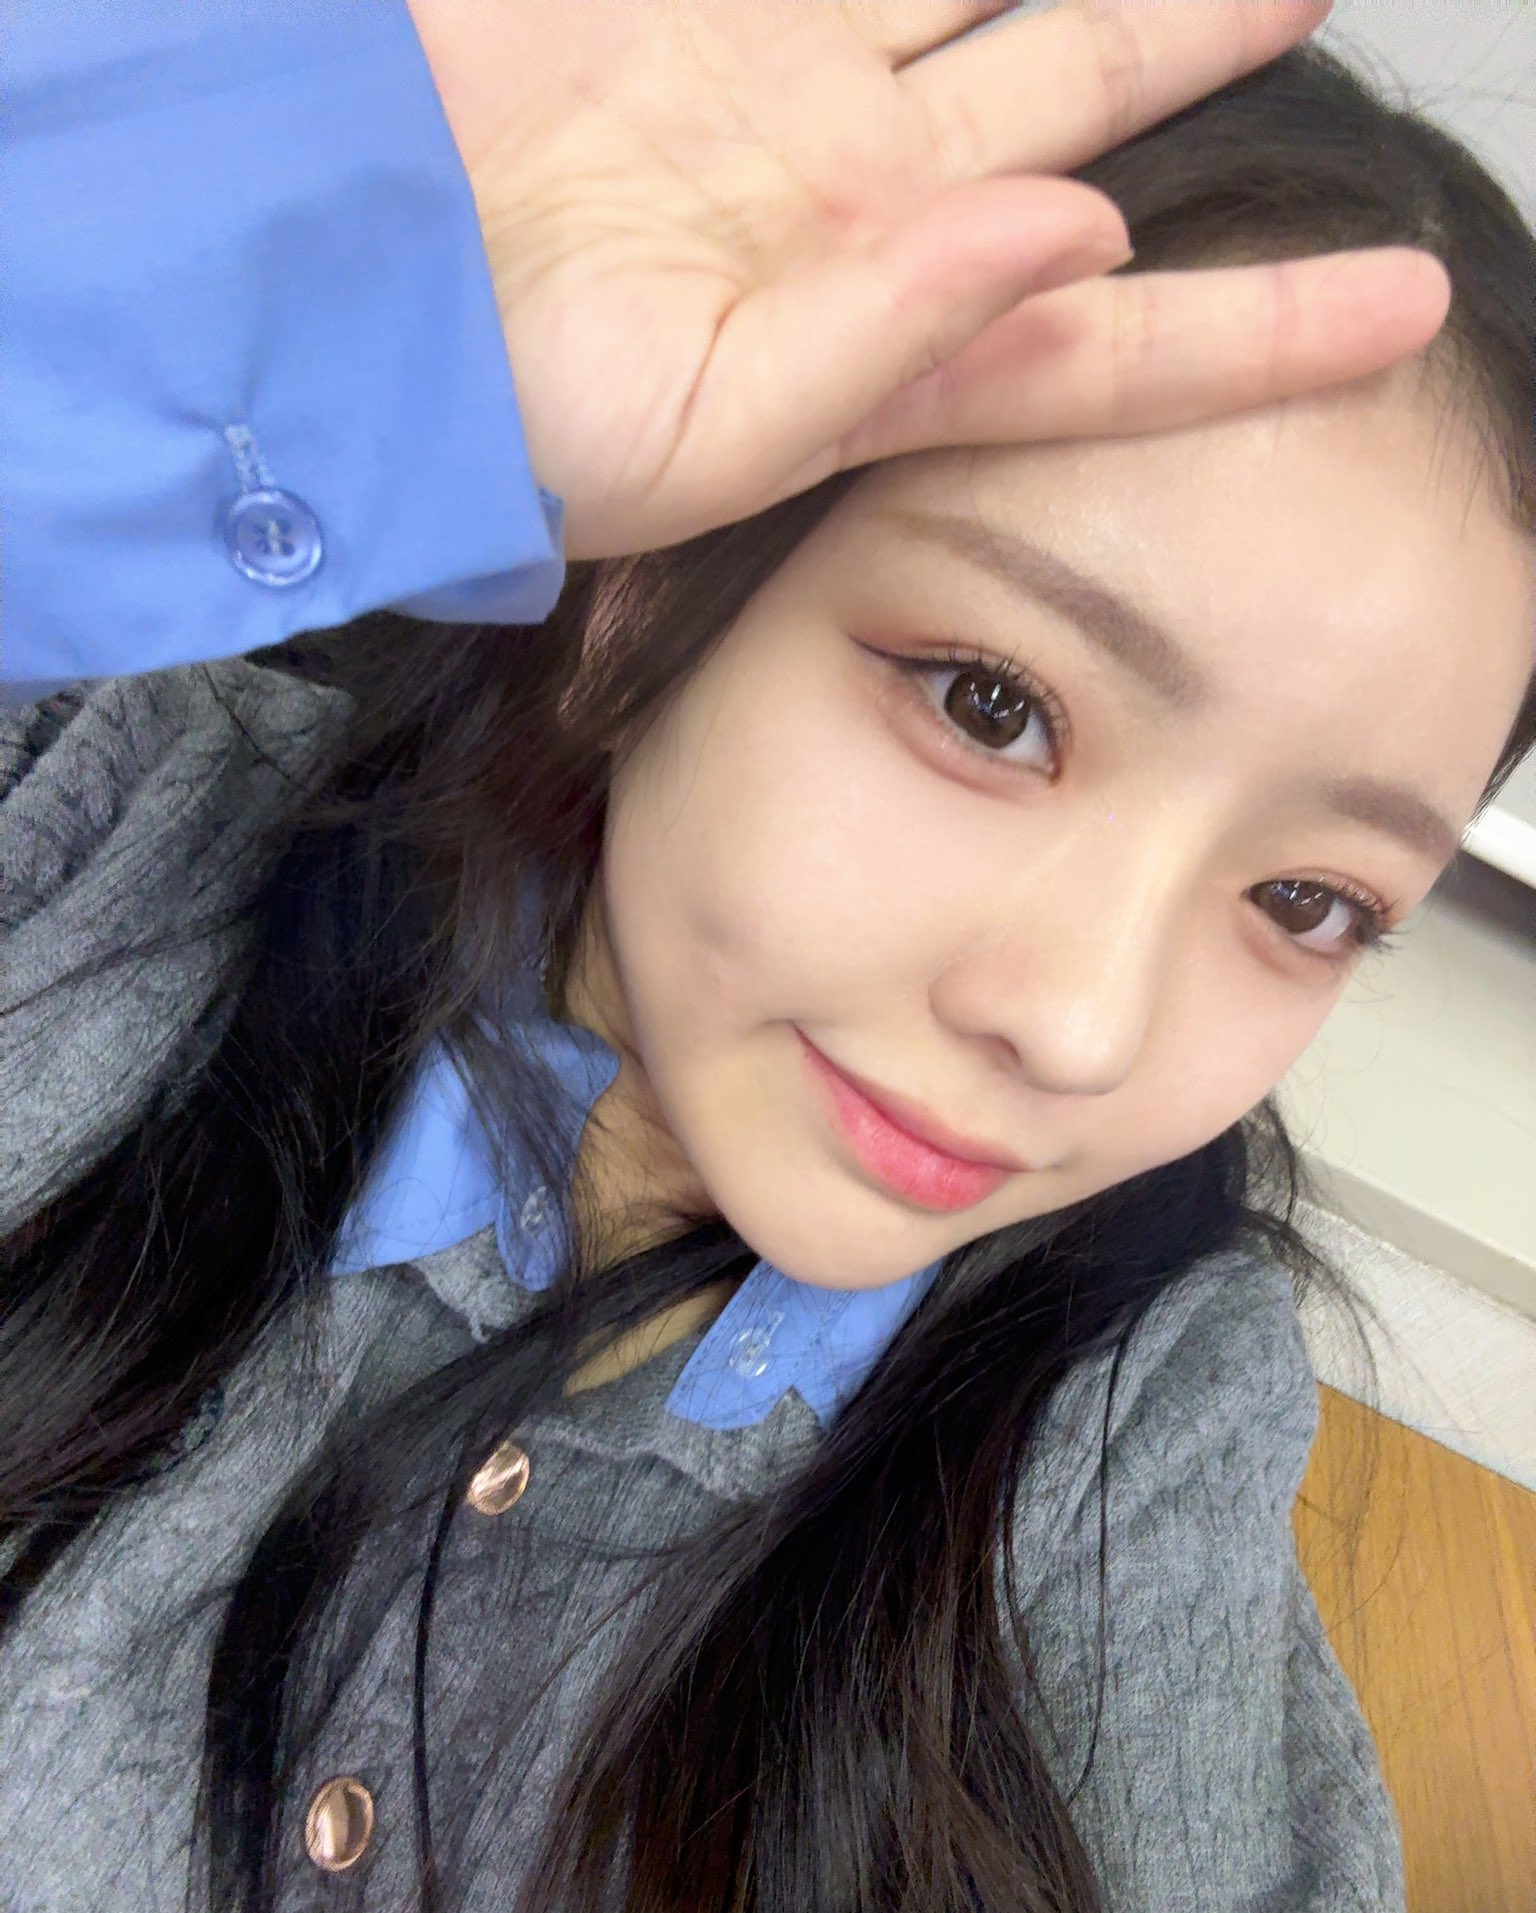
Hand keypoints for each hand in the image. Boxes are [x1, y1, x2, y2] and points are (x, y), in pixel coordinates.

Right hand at [406, 0, 1451, 561]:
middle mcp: (856, 209)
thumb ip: (888, 342)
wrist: (318, 295)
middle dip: (1201, 43)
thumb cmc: (491, 419)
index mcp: (875, 347)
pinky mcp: (687, 3)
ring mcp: (779, 91)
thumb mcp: (696, 430)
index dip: (1258, 331)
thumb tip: (1087, 233)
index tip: (1402, 308)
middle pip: (1077, 105)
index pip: (1109, 345)